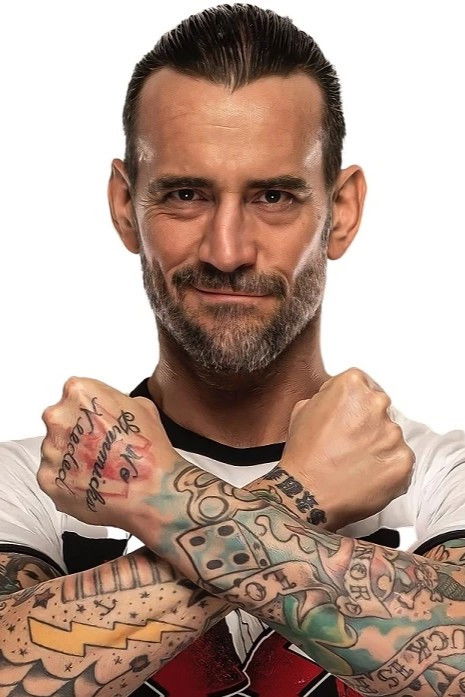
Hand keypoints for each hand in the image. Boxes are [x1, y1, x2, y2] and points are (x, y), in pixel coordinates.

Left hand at [38, 377, 179, 532]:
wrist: (152, 492)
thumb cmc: (148, 451)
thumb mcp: (141, 406)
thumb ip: (114, 401)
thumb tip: (108, 408)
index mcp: (79, 393)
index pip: (73, 395)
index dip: (89, 411)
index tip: (99, 422)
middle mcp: (59, 418)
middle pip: (60, 421)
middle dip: (77, 433)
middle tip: (100, 446)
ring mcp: (51, 450)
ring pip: (56, 449)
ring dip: (72, 457)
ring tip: (99, 468)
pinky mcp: (48, 479)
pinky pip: (54, 476)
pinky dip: (69, 480)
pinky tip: (92, 481)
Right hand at [250, 368, 414, 530]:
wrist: (307, 493)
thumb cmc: (303, 455)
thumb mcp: (303, 410)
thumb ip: (327, 398)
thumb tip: (337, 401)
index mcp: (352, 386)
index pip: (363, 384)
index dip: (353, 403)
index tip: (348, 416)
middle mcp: (376, 404)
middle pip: (380, 408)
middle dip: (368, 423)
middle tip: (350, 442)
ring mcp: (392, 433)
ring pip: (391, 435)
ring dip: (378, 445)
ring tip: (355, 461)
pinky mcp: (403, 460)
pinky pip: (400, 459)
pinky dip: (387, 467)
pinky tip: (366, 473)